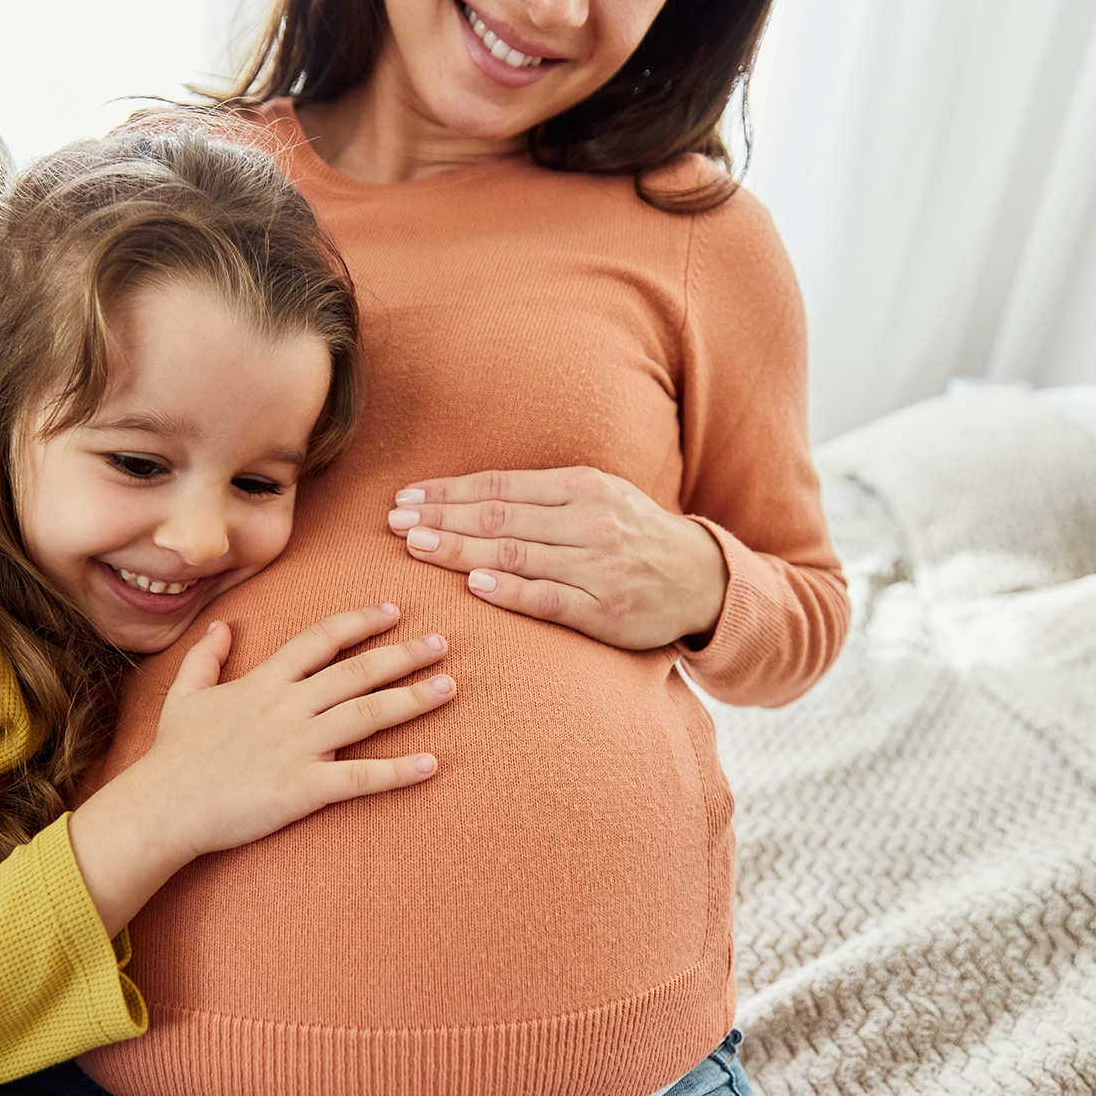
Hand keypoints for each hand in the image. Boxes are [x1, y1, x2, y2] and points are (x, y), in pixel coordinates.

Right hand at [67, 603, 453, 933]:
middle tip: (442, 643)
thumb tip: (220, 627)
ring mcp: (298, 746)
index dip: (359, 622)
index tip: (392, 611)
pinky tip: (431, 764)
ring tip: (449, 687)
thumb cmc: (173, 754)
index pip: (320, 640)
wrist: (162, 806)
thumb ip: (205, 658)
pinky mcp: (303, 788)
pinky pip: (360, 778)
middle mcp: (287, 707)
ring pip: (367, 714)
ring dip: (413, 699)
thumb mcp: (184, 695)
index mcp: (263, 682)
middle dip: (403, 655)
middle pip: (356, 672)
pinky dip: (398, 772)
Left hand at [386, 467, 727, 649]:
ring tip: (415, 547)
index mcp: (582, 486)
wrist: (702, 578)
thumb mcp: (597, 496)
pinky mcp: (602, 609)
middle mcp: (588, 521)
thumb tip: (468, 493)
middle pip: (499, 516)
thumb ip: (541, 494)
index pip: (500, 485)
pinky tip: (473, 584)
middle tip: (393, 523)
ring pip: (514, 554)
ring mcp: (596, 566)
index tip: (405, 498)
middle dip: (440, 518)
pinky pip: (547, 598)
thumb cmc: (634, 534)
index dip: (448, 491)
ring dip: (459, 550)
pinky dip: (508, 590)